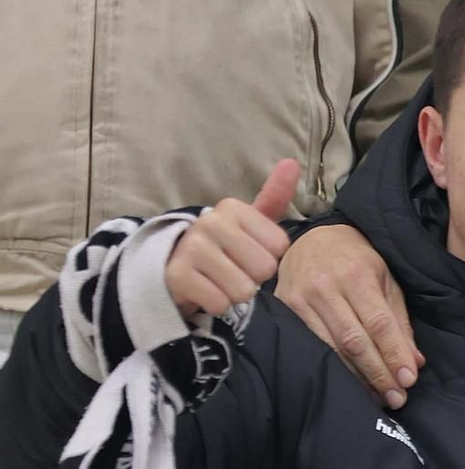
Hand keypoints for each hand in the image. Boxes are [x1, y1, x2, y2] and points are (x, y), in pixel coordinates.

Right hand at [165, 160, 298, 319]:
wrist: (168, 267)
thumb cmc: (219, 247)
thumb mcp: (247, 223)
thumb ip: (272, 197)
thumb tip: (292, 163)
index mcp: (232, 208)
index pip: (279, 247)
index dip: (268, 258)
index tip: (246, 254)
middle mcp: (211, 222)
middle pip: (264, 269)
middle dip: (252, 278)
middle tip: (231, 270)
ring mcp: (191, 247)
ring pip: (243, 289)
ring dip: (234, 294)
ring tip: (217, 281)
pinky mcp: (177, 275)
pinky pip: (219, 303)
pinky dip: (215, 305)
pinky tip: (203, 291)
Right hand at [276, 223, 422, 411]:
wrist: (312, 239)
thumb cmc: (355, 261)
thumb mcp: (385, 280)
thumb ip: (399, 321)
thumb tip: (414, 362)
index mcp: (356, 274)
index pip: (378, 323)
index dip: (394, 354)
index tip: (409, 380)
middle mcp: (324, 286)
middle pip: (354, 341)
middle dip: (378, 373)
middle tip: (397, 398)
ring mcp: (299, 299)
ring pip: (330, 349)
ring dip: (357, 378)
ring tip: (378, 398)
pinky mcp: (283, 309)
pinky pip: (309, 347)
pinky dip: (331, 369)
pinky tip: (349, 385)